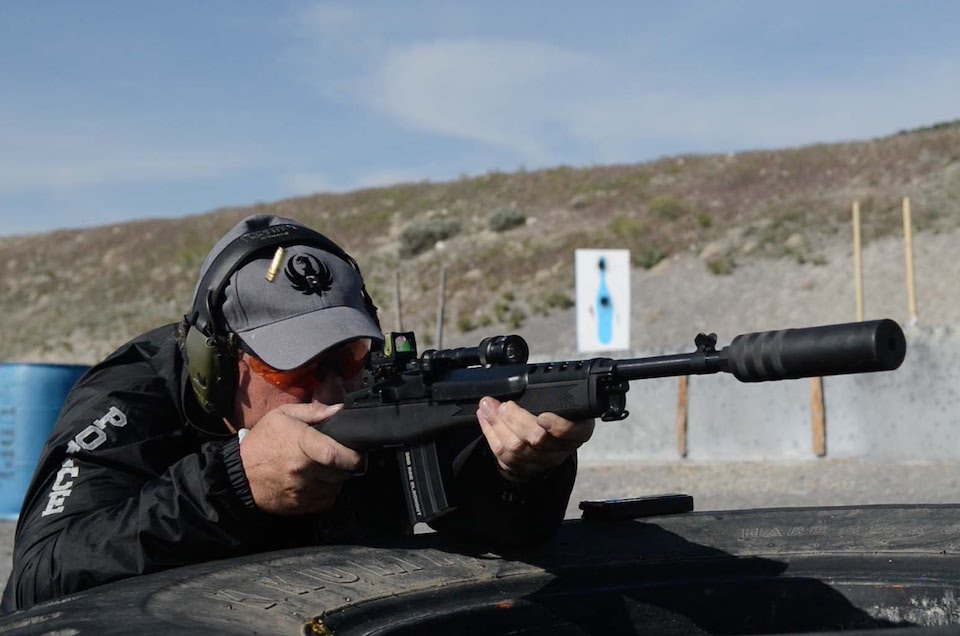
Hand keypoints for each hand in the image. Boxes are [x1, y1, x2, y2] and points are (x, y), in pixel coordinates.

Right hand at [239, 402, 363, 514]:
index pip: (334, 454)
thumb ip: (313, 411)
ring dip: (336, 479)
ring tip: (324, 469)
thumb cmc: (262, 442)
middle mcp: (303, 470)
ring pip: (335, 487)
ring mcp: (301, 490)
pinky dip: (327, 493)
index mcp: (300, 444)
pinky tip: (317, 482)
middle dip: (345, 465)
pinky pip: (326, 501)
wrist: (238, 474)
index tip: (359, 455)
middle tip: (338, 457)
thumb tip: (339, 409)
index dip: (353, 457)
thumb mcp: (282, 416)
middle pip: (341, 472)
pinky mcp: (299, 506)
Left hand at [476, 397, 594, 480]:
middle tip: (502, 404)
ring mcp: (544, 461)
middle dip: (514, 419)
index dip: (557, 426)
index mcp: (579, 429)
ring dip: (497, 425)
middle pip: (537, 439)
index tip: (542, 416)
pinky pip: (504, 456)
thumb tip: (521, 382)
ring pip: (517, 449)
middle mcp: (563, 448)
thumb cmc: (555, 409)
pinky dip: (490, 435)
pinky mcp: (526, 469)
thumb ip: (549, 393)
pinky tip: (484, 419)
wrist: (550, 433)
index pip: (572, 431)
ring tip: (487, 408)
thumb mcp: (560, 399)